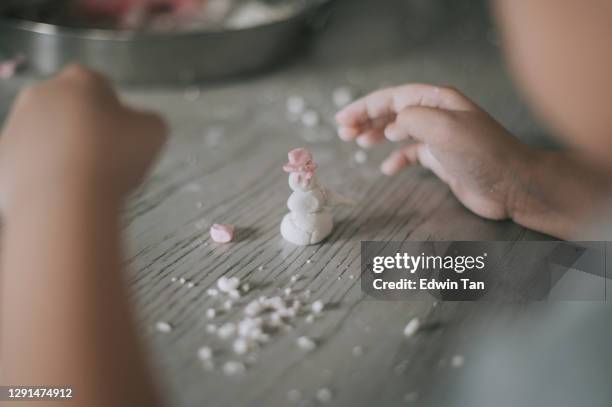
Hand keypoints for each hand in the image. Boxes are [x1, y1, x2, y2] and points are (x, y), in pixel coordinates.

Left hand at [0, 65, 166, 214]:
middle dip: (85, 130)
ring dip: (63, 154)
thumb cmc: (113, 157)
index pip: (102, 89)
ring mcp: (14, 126)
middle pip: (69, 110)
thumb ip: (146, 121)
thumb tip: (137, 128)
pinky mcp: (1, 160)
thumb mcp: (155, 131)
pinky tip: (63, 195)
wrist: (66, 200)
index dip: (116, 115)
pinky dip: (44, 178)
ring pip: (45, 138)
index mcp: (81, 80)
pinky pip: (28, 166)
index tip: (124, 139)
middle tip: (106, 161)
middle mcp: (41, 94)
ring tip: (85, 183)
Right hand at [335, 84, 531, 219]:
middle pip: (393, 111)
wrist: (512, 185)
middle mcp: (437, 115)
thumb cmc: (482, 154)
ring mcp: (439, 137)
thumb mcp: (444, 128)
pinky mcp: (441, 159)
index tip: (342, 119)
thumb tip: (392, 125)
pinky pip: (411, 154)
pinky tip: (387, 169)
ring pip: (399, 131)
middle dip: (366, 119)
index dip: (365, 107)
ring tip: (357, 142)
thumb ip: (412, 119)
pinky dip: (396, 160)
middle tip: (343, 132)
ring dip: (376, 135)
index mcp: (437, 101)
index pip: (392, 98)